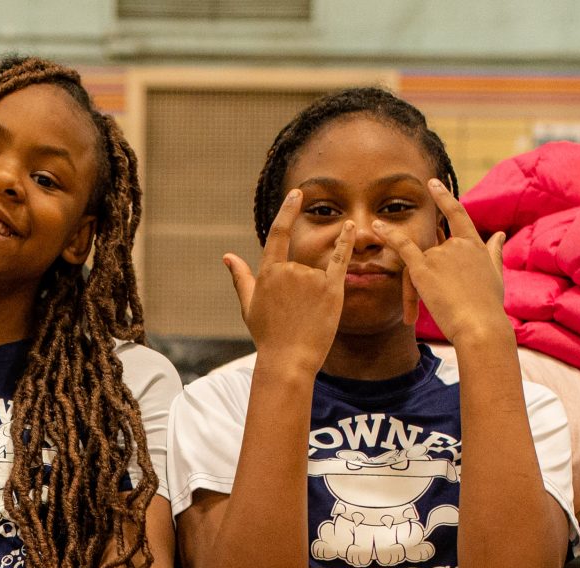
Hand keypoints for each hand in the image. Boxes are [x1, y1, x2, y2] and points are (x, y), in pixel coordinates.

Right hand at [222, 190, 350, 376]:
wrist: (288, 360)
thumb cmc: (267, 336)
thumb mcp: (249, 306)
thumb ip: (241, 277)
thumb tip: (227, 256)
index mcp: (268, 272)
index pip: (278, 233)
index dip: (288, 211)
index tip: (296, 194)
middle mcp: (289, 270)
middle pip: (299, 266)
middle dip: (298, 290)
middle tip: (294, 318)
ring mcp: (311, 279)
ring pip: (316, 274)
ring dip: (313, 293)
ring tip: (306, 319)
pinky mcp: (331, 289)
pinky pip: (340, 260)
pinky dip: (346, 242)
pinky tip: (352, 226)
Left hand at [379, 181, 507, 341]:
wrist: (480, 325)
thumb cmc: (488, 306)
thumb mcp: (495, 275)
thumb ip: (494, 252)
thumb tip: (499, 234)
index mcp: (474, 245)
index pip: (458, 215)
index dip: (444, 198)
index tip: (433, 183)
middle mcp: (456, 244)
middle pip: (433, 248)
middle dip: (432, 271)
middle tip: (439, 297)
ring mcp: (439, 255)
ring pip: (420, 261)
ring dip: (419, 285)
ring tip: (420, 311)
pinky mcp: (424, 268)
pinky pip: (403, 247)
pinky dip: (389, 235)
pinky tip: (377, 227)